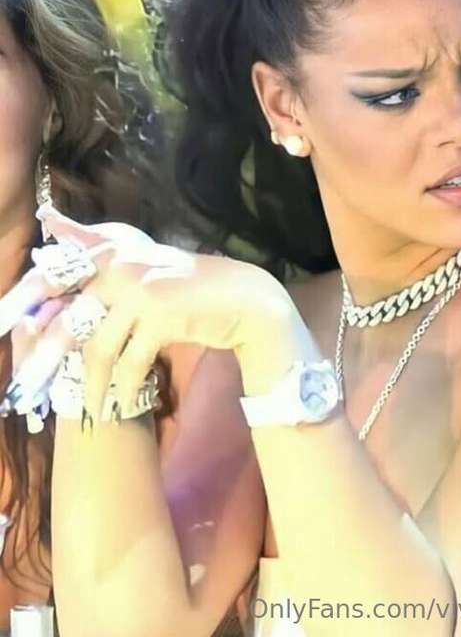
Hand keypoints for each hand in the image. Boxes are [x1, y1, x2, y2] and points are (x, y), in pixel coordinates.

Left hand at [1, 206, 315, 418]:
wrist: (241, 299)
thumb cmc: (188, 288)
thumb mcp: (143, 269)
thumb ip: (103, 267)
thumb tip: (55, 245)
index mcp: (113, 249)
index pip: (57, 273)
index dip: (26, 299)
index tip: (2, 324)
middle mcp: (122, 264)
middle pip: (69, 319)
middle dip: (44, 359)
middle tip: (25, 389)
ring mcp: (141, 289)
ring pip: (98, 348)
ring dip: (90, 385)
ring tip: (87, 410)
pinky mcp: (160, 315)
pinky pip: (130, 361)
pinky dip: (124, 385)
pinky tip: (121, 400)